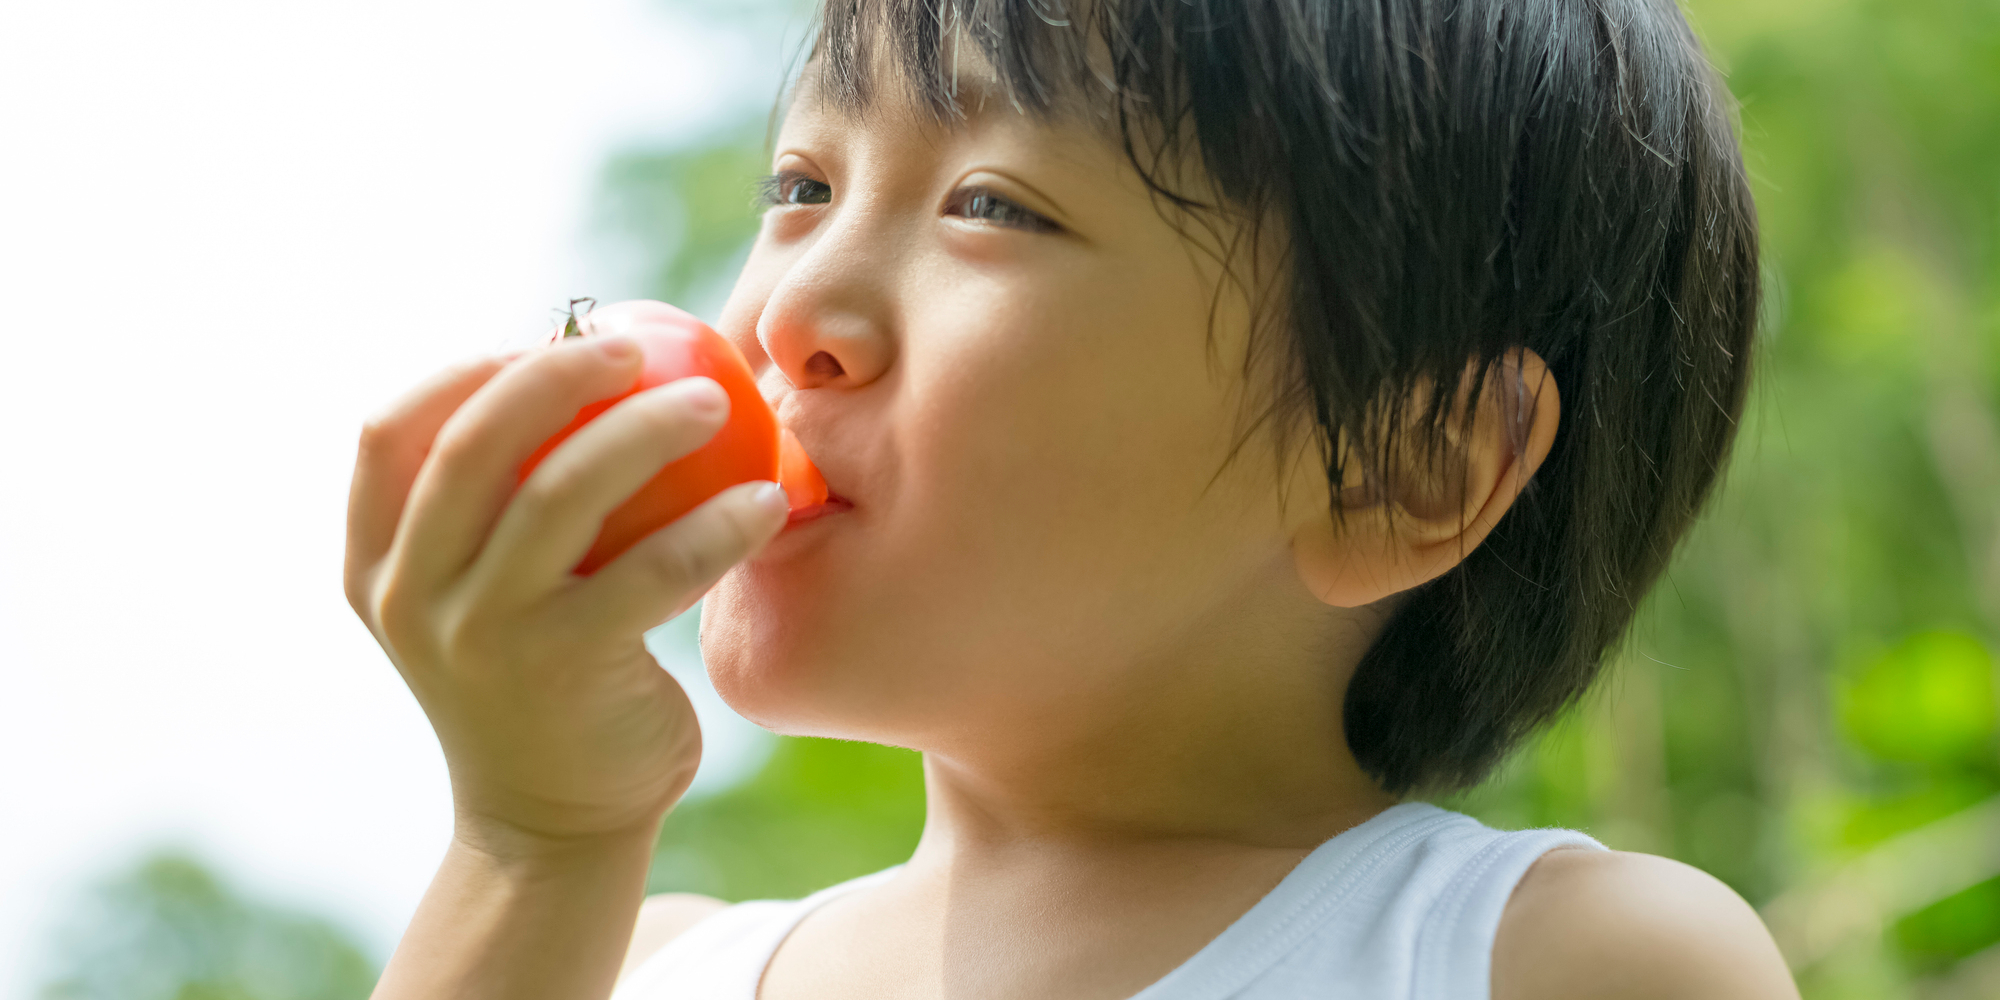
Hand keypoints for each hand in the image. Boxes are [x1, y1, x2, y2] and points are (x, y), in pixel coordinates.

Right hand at [343, 335, 788, 853]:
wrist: (554, 822)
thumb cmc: (539, 676)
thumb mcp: (485, 593)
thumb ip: (498, 506)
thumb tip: (587, 368)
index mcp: (377, 563)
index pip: (389, 433)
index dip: (461, 369)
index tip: (540, 336)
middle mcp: (411, 595)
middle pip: (473, 444)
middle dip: (555, 372)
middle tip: (637, 345)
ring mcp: (480, 634)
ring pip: (560, 494)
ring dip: (647, 431)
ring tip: (718, 403)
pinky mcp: (562, 668)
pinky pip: (651, 570)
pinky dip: (716, 526)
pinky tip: (767, 501)